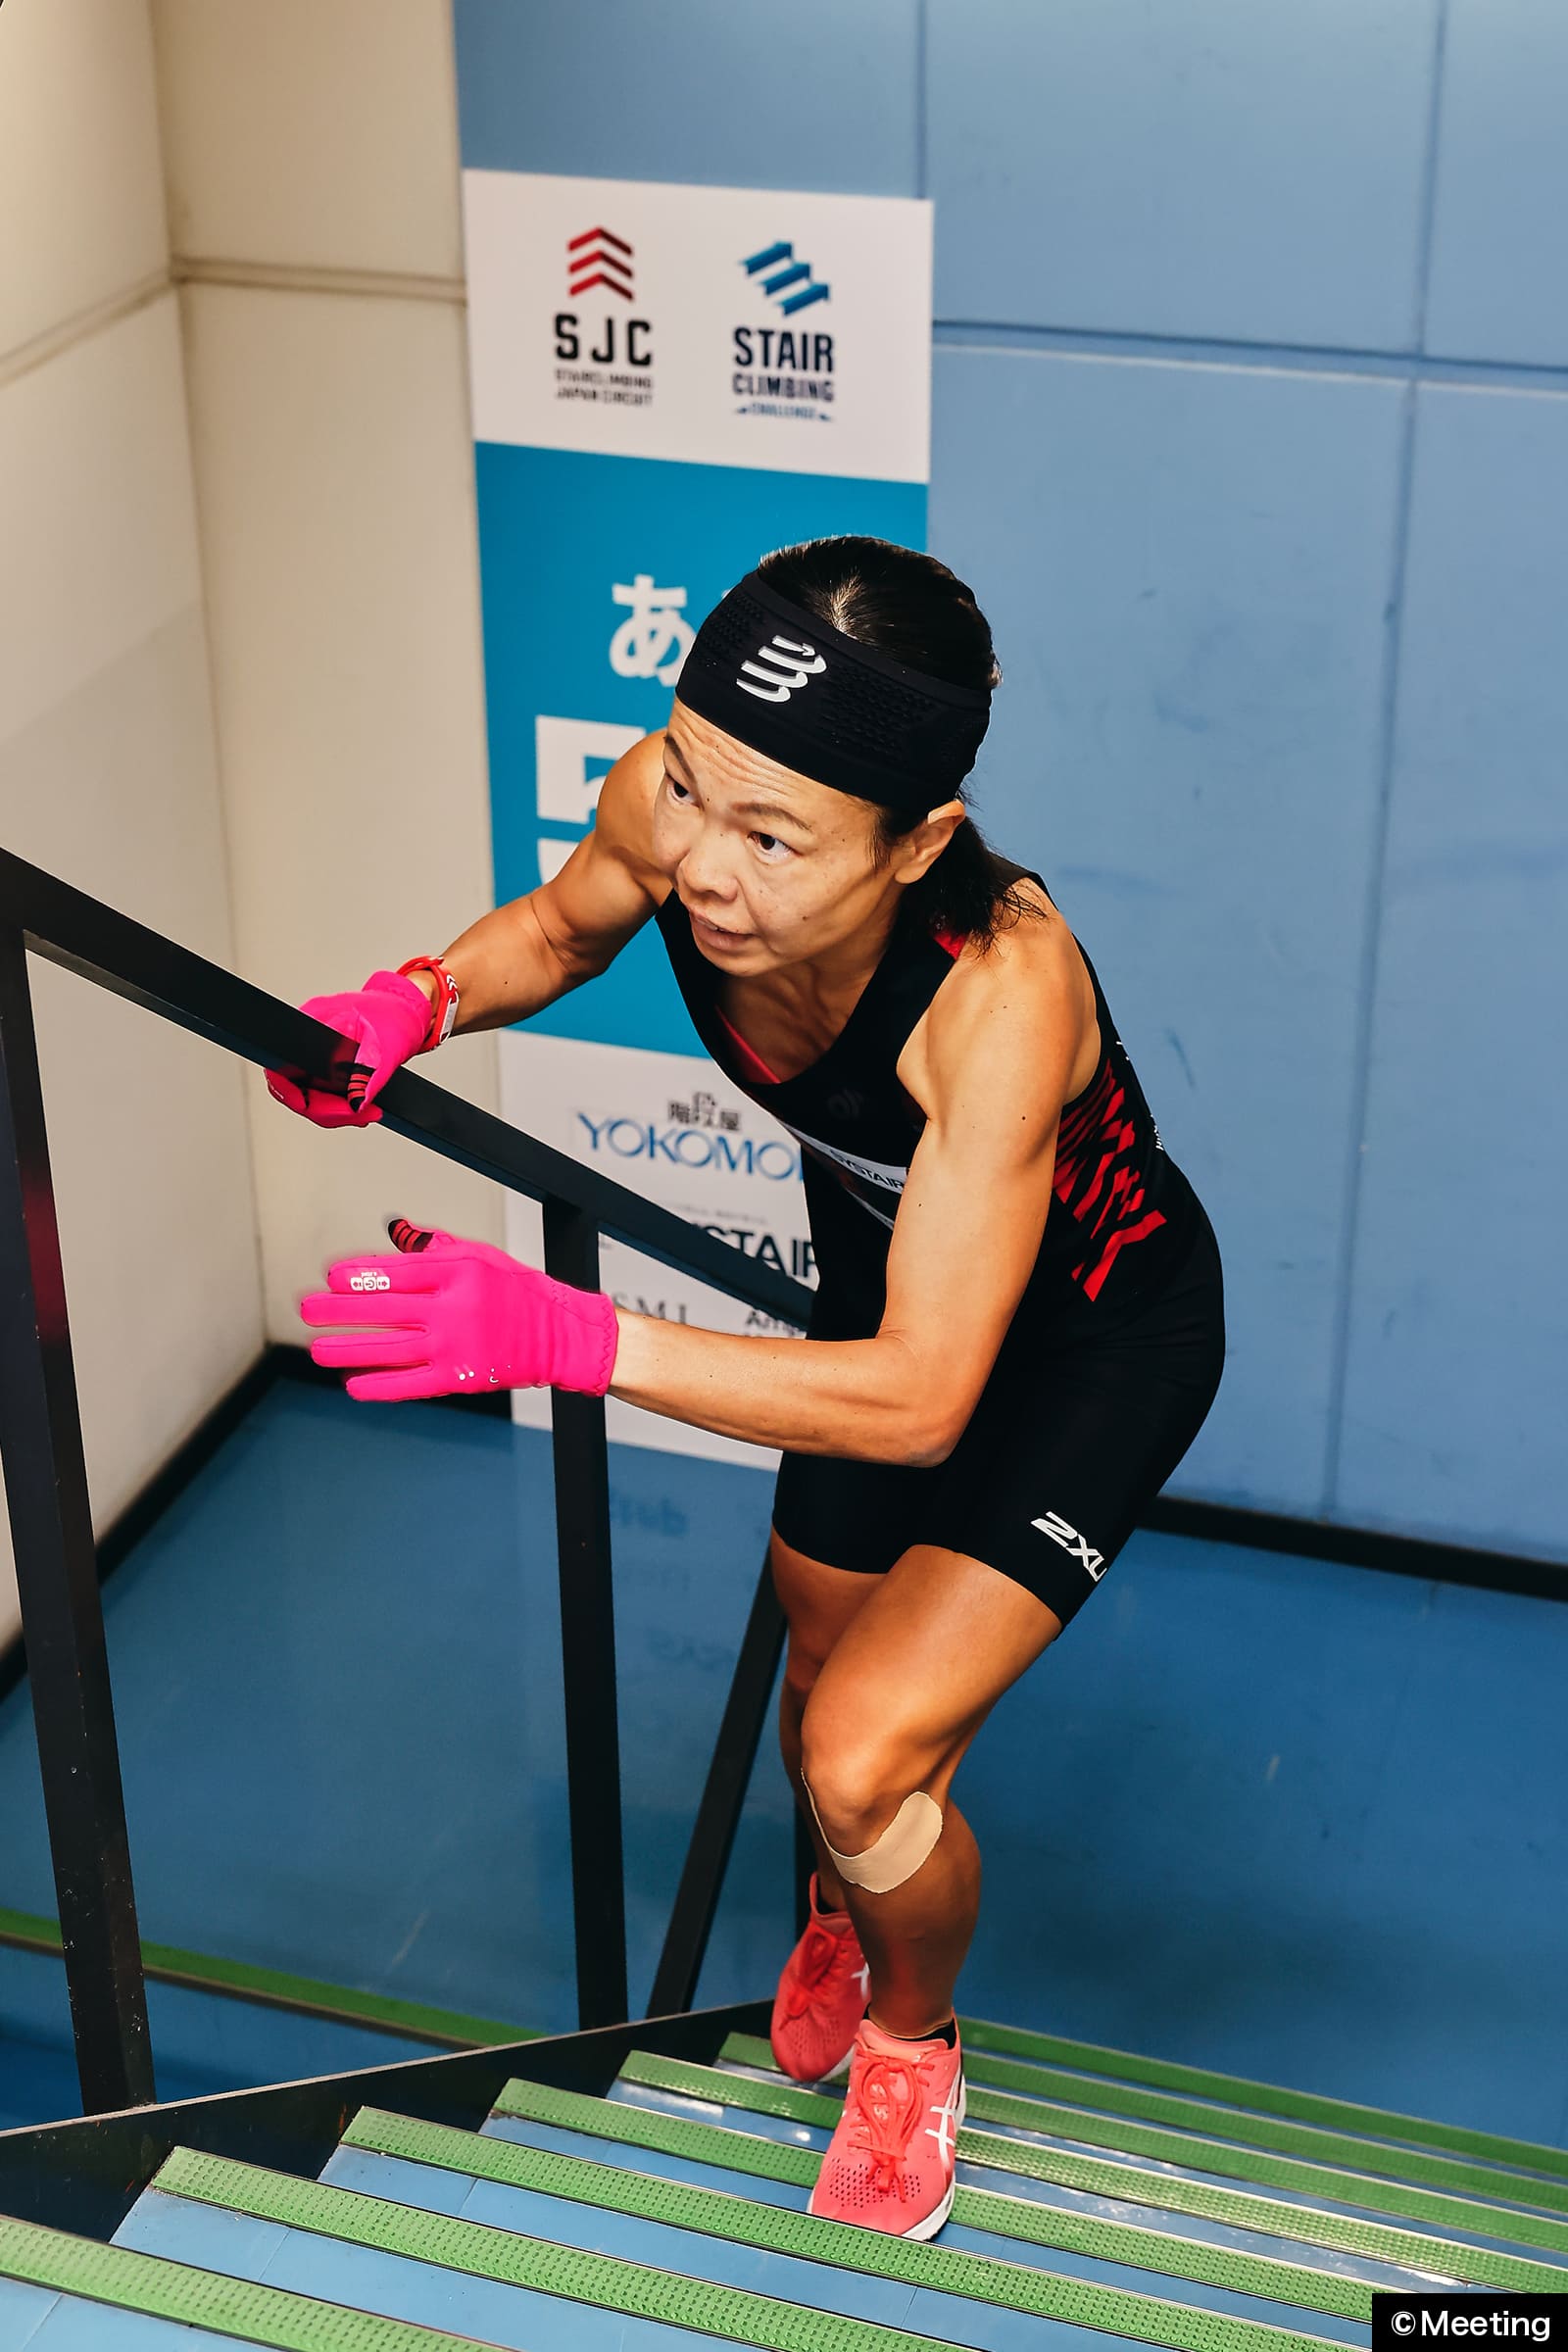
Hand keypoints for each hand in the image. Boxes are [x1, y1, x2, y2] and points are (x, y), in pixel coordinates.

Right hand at [265, 970, 431, 1127]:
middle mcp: (309, 1035)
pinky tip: (358, 1103)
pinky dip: (339, 1101)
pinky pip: (321, 1087)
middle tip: (360, 1115)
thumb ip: (370, 1075)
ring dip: (335, 1109)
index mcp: (316, 1020)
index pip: (284, 1065)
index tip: (314, 1108)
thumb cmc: (397, 1016)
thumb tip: (356, 1103)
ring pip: (309, 1091)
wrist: (407, 1010)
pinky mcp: (325, 1059)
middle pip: (295, 1085)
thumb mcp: (388, 1047)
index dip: (292, 1093)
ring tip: (365, 1112)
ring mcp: (315, 1048)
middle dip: (327, 1109)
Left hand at [298, 1218, 619, 1401]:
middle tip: (308, 1309)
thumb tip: (394, 1232)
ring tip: (317, 1349)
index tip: (331, 1277)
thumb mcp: (479, 1255)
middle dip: (338, 1310)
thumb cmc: (516, 1290)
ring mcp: (454, 1346)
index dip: (357, 1274)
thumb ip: (433, 1246)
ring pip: (387, 1349)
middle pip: (383, 1308)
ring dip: (346, 1350)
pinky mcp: (458, 1378)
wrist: (559, 1335)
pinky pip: (408, 1384)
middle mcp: (454, 1308)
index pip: (396, 1271)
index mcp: (459, 1272)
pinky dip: (378, 1385)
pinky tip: (352, 1384)